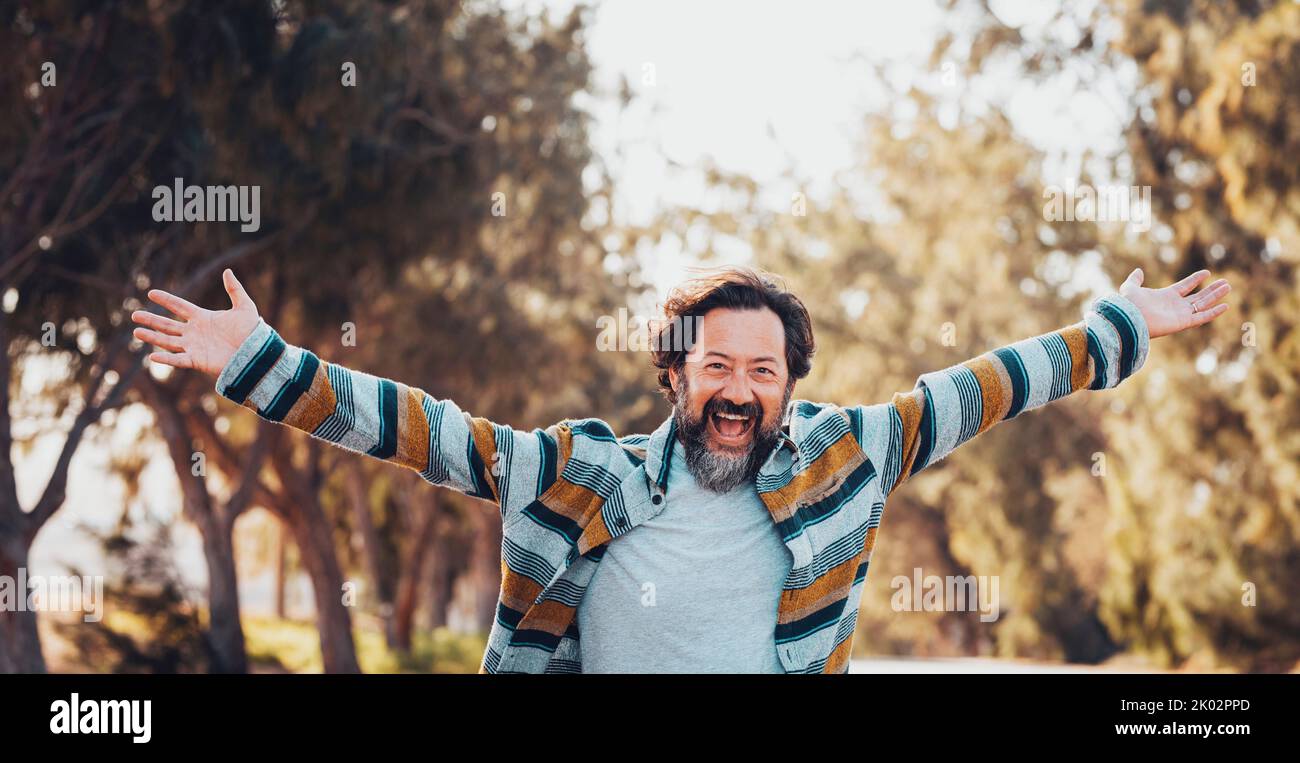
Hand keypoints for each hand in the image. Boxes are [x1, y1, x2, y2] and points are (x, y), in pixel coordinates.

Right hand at [131, 269, 260, 376]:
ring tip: (136, 331)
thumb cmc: (252, 332)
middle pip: (167, 325)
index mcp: (202, 318)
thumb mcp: (244, 307)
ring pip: (168, 341)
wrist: (257, 354)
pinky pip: (179, 360)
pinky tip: (152, 356)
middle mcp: (194, 332)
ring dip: (152, 337)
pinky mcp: (198, 361)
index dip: (166, 300)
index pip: (179, 306)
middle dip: (151, 320)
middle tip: (134, 315)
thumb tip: (227, 271)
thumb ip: (235, 290)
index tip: (151, 292)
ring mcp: (194, 347)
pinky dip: (166, 359)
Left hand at [1118, 268, 1231, 338]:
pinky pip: (1202, 317)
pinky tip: (1225, 306)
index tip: (1207, 273)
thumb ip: (1135, 279)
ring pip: (1203, 304)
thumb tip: (1138, 271)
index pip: (1185, 286)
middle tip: (1225, 282)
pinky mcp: (1183, 322)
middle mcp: (1175, 306)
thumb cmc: (1129, 304)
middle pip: (1198, 296)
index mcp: (1165, 296)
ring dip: (1215, 296)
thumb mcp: (1130, 287)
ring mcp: (1180, 314)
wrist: (1129, 318)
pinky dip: (1213, 312)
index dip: (1195, 279)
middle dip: (1211, 290)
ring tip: (1228, 287)